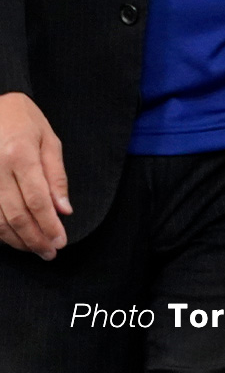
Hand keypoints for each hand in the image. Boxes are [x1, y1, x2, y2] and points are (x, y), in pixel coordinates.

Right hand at [0, 92, 69, 259]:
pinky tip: (12, 238)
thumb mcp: (49, 140)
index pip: (37, 201)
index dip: (49, 225)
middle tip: (49, 252)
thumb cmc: (23, 119)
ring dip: (16, 239)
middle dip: (34, 238)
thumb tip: (64, 210)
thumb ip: (56, 177)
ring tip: (34, 248)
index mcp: (19, 155)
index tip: (61, 241)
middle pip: (16, 215)